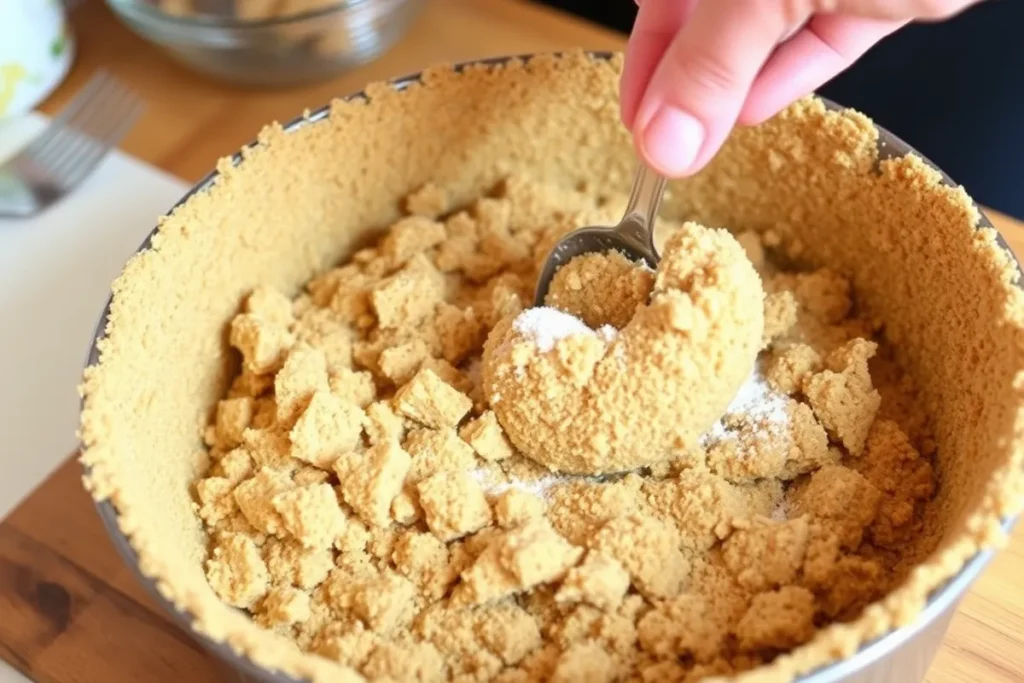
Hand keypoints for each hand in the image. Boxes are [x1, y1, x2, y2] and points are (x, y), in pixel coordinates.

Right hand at [621, 0, 982, 176]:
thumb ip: (709, 66)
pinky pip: (822, 39)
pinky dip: (790, 76)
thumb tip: (662, 141)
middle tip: (670, 146)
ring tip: (705, 140)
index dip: (644, 63)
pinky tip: (755, 112)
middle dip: (689, 85)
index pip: (660, 3)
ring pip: (764, 34)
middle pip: (709, 25)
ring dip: (733, 89)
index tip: (638, 125)